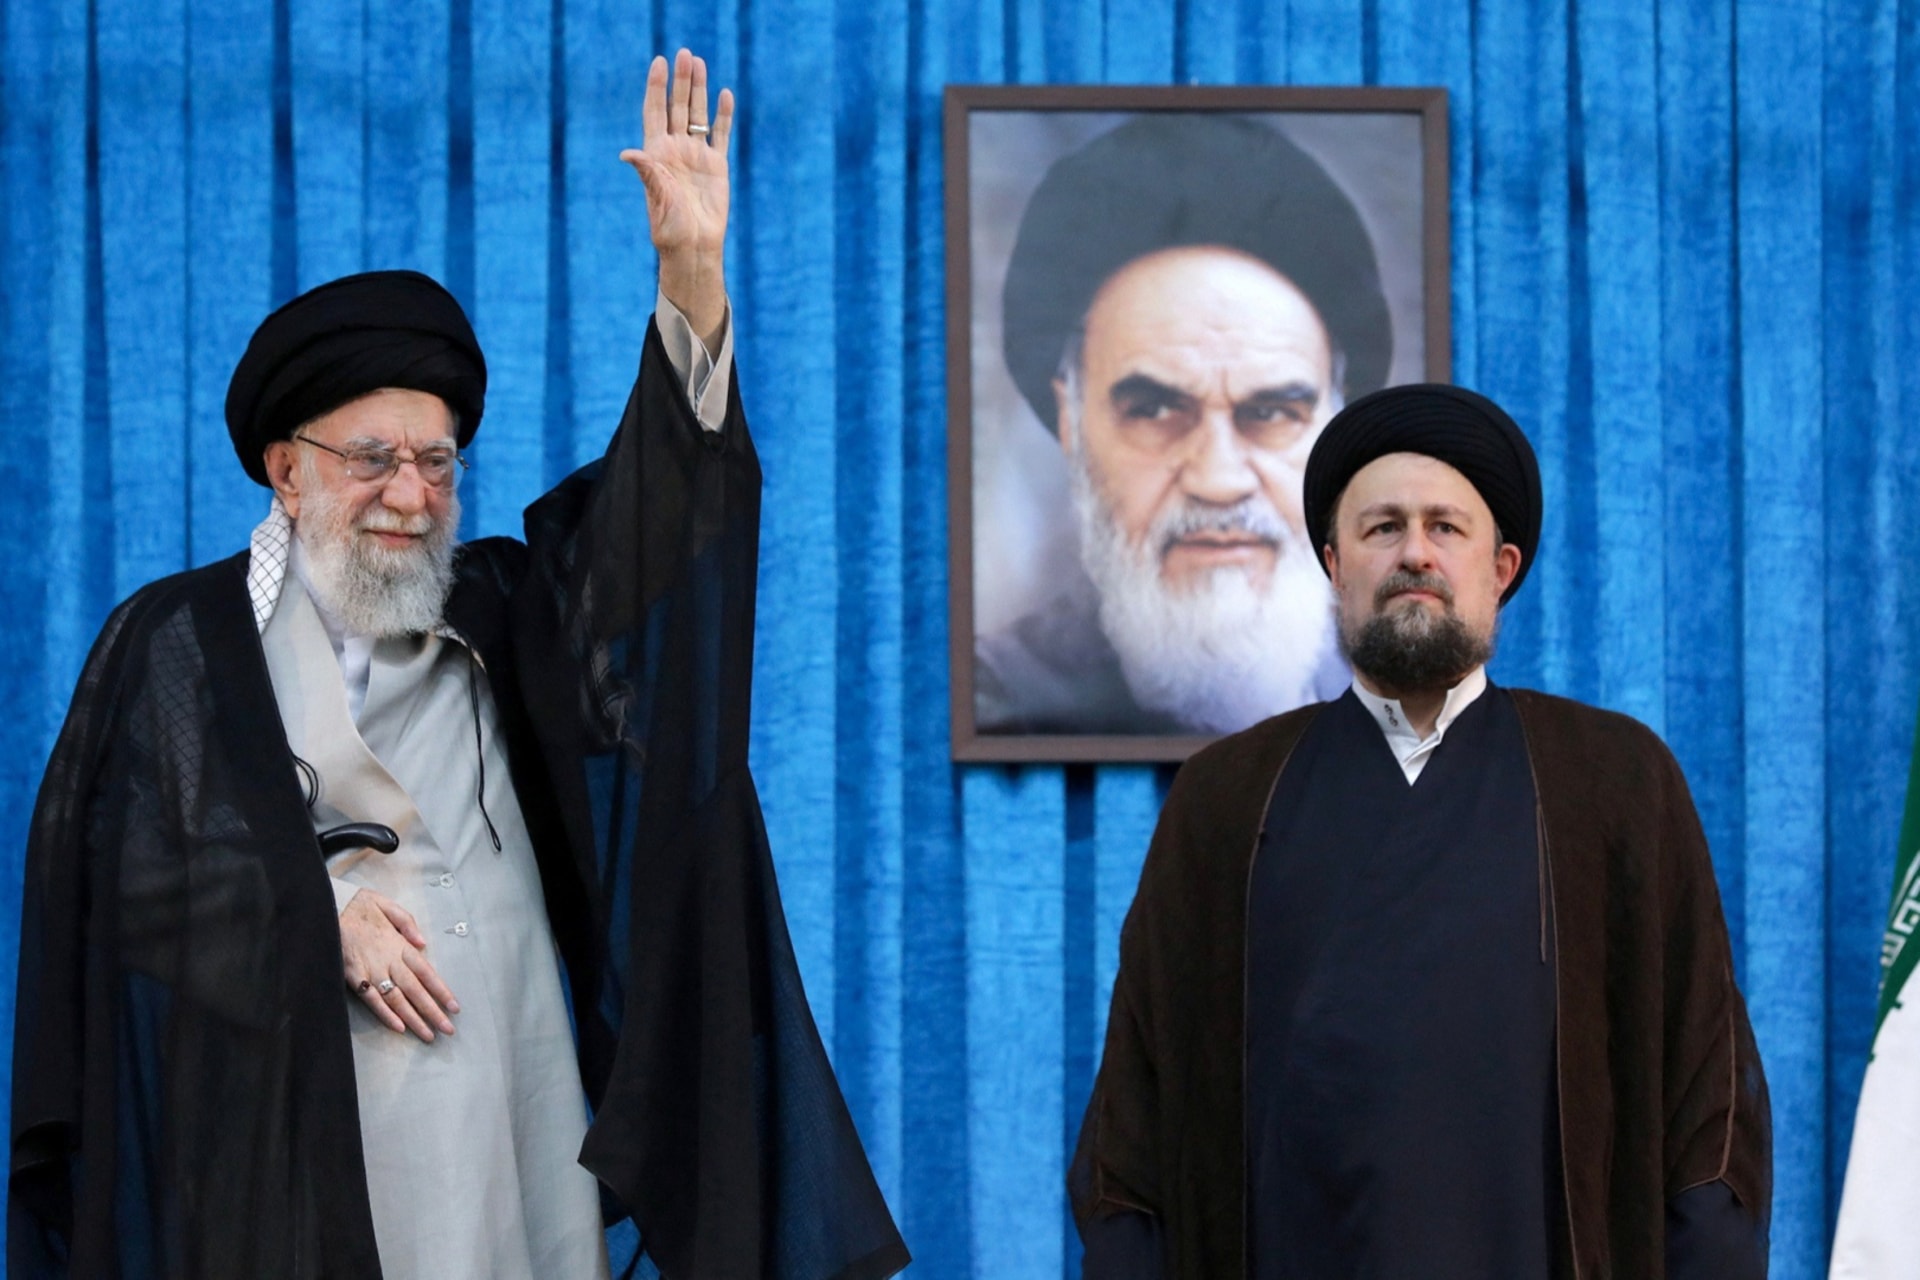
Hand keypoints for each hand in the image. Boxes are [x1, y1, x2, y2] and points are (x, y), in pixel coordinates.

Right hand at [340, 888, 458, 1041]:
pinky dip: (385, 1015)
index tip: (455, 1007)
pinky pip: (371, 1000)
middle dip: (433, 1012)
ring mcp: (371, 971)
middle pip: (415, 991)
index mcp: (400, 945)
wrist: (326, 908)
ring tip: (428, 1035)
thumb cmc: (359, 907)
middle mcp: (388, 961)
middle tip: (448, 1030)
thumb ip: (407, 923)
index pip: (427, 972)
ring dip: (413, 1019)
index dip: (441, 991)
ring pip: (396, 1000)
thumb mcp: (388, 905)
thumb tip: (423, 943)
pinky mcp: (353, 977)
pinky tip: (399, 1028)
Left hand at [620, 48, 733, 345]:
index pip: (654, 111)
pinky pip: (720, 135)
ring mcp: (696, 156)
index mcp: (656, 154)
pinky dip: (723, 116)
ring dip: (699, 90)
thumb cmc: (669, 229)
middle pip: (676, 107)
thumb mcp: (656, 199)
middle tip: (684, 53)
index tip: (658, 62)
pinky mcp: (717, 167)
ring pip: (698, 115)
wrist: (694, 247)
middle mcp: (675, 150)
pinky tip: (724, 94)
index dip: (655, 87)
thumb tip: (627, 153)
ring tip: (700, 63)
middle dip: (680, 81)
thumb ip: (647, 173)